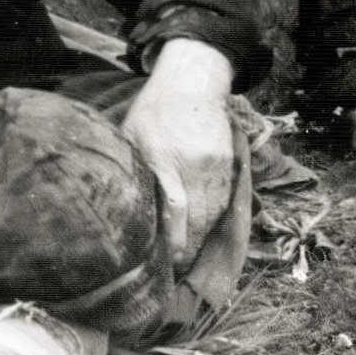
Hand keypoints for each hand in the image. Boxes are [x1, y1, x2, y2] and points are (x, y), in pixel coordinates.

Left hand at [121, 38, 234, 270]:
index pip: (176, 210)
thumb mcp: (131, 136)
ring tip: (190, 258)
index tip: (168, 261)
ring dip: (204, 240)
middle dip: (189, 249)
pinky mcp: (229, 164)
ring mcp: (216, 165)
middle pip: (199, 219)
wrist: (192, 83)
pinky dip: (216, 221)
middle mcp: (194, 164)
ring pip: (215, 215)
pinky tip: (205, 234)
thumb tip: (126, 207)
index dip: (175, 241)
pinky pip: (226, 202)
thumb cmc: (153, 112)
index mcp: (164, 158)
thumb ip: (134, 170)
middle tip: (176, 271)